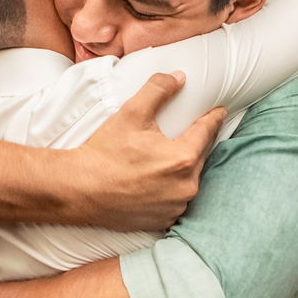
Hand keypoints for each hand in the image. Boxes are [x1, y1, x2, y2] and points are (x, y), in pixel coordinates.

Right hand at [69, 72, 225, 231]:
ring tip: (172, 155)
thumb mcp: (131, 113)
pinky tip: (162, 180)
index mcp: (183, 158)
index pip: (208, 131)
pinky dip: (173, 188)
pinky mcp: (164, 220)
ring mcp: (175, 206)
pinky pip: (177, 199)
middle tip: (194, 129)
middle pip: (200, 156)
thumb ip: (158, 90)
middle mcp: (185, 186)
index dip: (214, 118)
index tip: (219, 111)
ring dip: (186, 167)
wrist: (78, 190)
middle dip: (198, 141)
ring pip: (190, 179)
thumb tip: (179, 78)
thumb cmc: (104, 153)